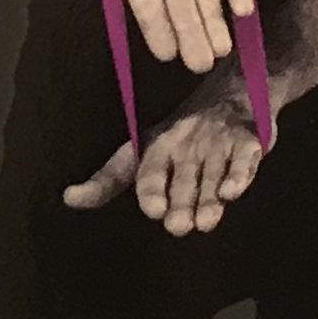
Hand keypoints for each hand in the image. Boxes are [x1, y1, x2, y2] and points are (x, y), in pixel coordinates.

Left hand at [63, 85, 264, 236]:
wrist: (235, 92)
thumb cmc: (182, 135)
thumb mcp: (144, 152)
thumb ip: (109, 180)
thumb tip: (68, 198)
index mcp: (159, 145)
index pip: (149, 168)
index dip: (151, 188)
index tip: (152, 210)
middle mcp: (186, 143)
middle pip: (183, 179)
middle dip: (181, 202)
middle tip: (177, 226)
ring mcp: (218, 142)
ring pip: (212, 174)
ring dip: (209, 198)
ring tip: (205, 223)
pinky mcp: (248, 141)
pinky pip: (242, 158)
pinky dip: (238, 174)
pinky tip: (232, 192)